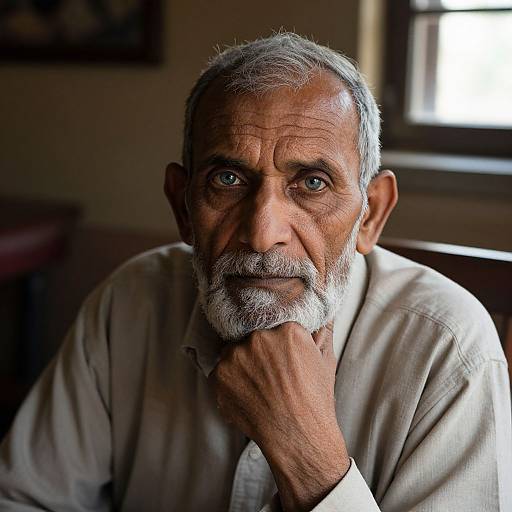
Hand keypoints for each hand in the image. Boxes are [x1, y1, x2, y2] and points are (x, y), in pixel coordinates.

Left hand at [210, 322, 350, 510]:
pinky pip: (221, 371)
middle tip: (268, 373)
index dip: (274, 340)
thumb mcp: (326, 360)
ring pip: (233, 352)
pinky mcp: (220, 375)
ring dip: (241, 364)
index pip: (273, 323)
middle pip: (251, 336)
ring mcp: (237, 356)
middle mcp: (259, 338)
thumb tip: (323, 313)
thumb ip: (322, 330)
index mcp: (287, 330)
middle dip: (257, 351)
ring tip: (258, 386)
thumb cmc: (315, 400)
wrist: (298, 437)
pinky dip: (230, 382)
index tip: (277, 354)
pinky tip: (248, 395)